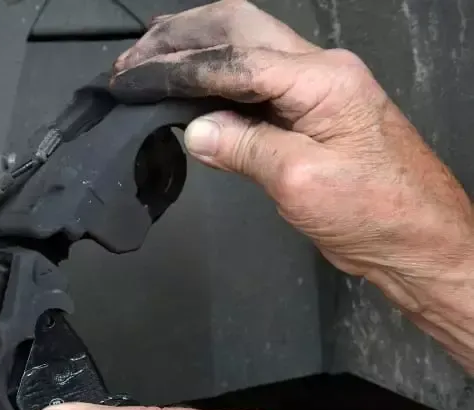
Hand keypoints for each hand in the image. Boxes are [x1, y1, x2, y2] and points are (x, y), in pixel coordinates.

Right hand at [110, 0, 473, 290]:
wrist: (421, 239)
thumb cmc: (375, 214)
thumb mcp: (301, 182)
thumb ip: (246, 148)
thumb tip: (195, 129)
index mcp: (322, 79)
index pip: (233, 60)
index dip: (176, 69)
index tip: (130, 81)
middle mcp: (321, 70)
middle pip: (239, 28)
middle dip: (181, 36)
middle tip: (131, 59)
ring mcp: (318, 87)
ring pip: (245, 46)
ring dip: (194, 49)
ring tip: (146, 61)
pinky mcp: (311, 111)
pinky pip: (254, 78)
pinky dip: (213, 75)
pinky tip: (186, 86)